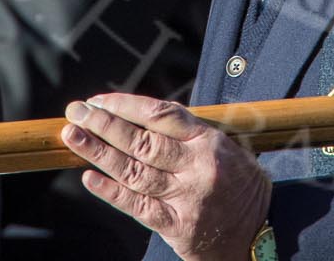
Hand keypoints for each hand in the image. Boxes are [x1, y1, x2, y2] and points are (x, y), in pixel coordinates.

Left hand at [64, 95, 271, 260]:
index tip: (99, 100)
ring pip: (134, 171)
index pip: (162, 115)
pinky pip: (137, 206)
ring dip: (99, 153)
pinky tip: (89, 177)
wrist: (261, 234)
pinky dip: (111, 191)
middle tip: (76, 112)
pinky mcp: (177, 226)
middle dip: (104, 124)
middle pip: (142, 141)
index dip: (126, 105)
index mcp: (210, 141)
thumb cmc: (241, 186)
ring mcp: (186, 198)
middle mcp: (197, 167)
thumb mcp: (230, 148)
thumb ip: (192, 133)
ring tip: (72, 136)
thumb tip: (143, 115)